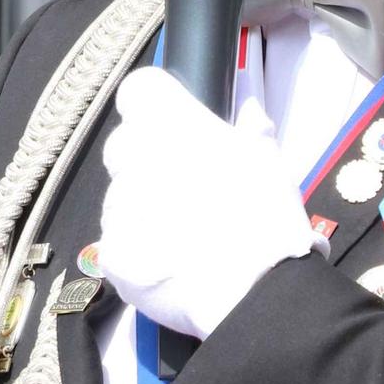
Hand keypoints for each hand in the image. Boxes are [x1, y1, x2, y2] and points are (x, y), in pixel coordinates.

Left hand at [96, 65, 319, 340]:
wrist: (252, 291)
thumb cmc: (266, 219)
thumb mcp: (271, 165)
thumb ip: (253, 133)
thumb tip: (250, 111)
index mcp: (172, 124)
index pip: (139, 91)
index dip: (154, 108)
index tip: (171, 127)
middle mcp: (134, 157)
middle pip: (124, 146)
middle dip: (146, 161)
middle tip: (186, 190)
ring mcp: (117, 206)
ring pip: (121, 198)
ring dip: (144, 210)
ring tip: (185, 237)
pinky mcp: (111, 251)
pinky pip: (119, 243)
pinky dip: (140, 252)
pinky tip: (171, 265)